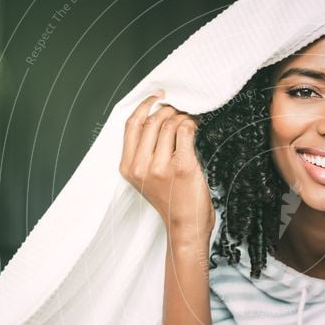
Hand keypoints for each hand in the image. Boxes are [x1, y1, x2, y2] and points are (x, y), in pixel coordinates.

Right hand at [119, 92, 214, 241]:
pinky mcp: (181, 166)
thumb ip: (145, 152)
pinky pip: (185, 132)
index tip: (157, 97)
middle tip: (181, 110)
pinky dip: (192, 125)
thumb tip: (156, 117)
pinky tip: (196, 127)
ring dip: (183, 117)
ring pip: (169, 124)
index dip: (145, 105)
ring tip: (190, 120)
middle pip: (152, 121)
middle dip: (169, 110)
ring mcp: (160, 167)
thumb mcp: (146, 178)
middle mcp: (140, 166)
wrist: (185, 227)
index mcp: (128, 167)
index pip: (131, 125)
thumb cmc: (171, 201)